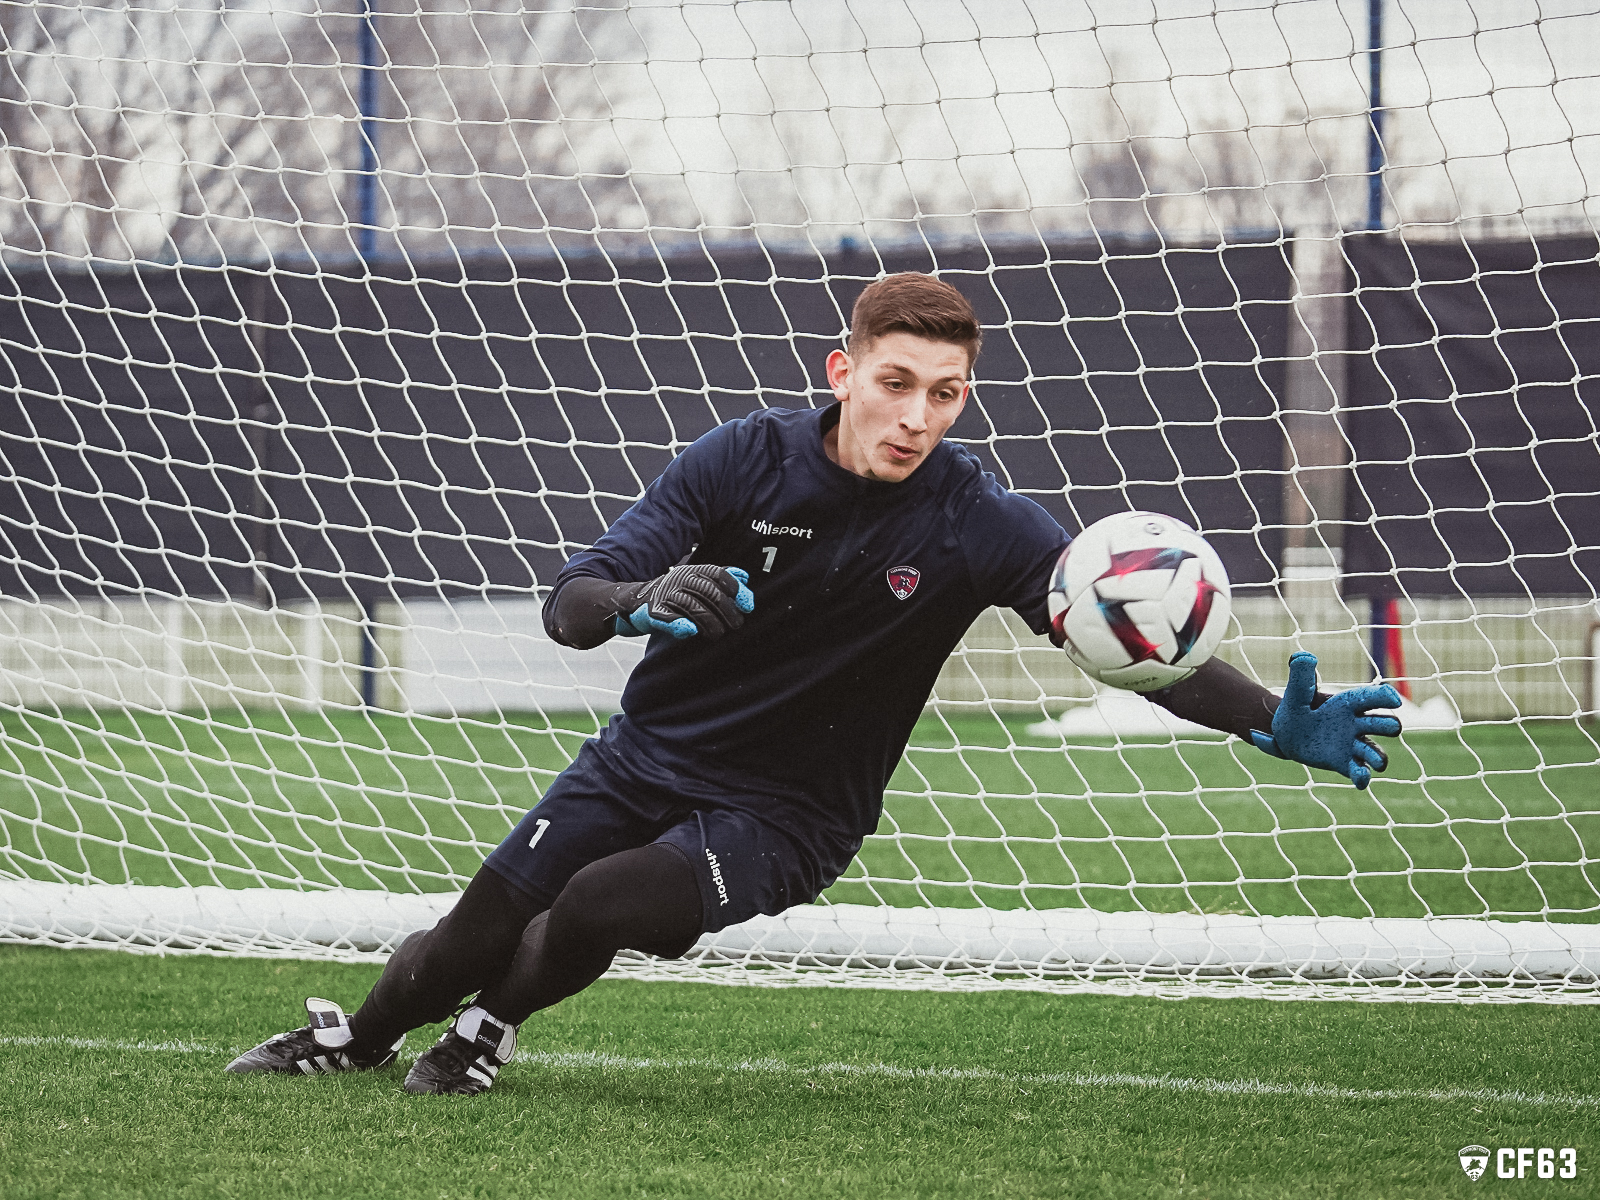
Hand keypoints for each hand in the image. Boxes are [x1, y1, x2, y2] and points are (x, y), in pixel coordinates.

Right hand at [612, 565, 754, 640]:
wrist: (636, 602)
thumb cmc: (674, 595)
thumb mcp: (697, 581)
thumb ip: (720, 579)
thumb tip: (744, 578)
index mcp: (692, 571)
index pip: (718, 574)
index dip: (735, 589)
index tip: (747, 605)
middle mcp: (680, 579)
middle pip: (709, 592)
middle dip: (727, 610)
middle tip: (736, 624)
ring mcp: (666, 595)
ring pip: (693, 606)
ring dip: (709, 622)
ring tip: (718, 634)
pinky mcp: (654, 612)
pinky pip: (668, 618)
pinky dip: (679, 624)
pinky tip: (690, 631)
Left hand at [1249, 652, 1402, 789]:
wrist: (1283, 733)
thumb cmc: (1295, 708)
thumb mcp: (1296, 692)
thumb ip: (1300, 676)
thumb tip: (1302, 656)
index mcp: (1349, 703)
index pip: (1374, 697)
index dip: (1386, 697)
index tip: (1394, 700)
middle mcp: (1357, 724)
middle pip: (1384, 723)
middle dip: (1389, 725)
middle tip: (1390, 726)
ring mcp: (1352, 745)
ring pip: (1375, 751)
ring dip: (1379, 757)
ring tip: (1377, 763)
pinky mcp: (1344, 763)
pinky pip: (1358, 771)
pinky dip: (1362, 777)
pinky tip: (1361, 780)